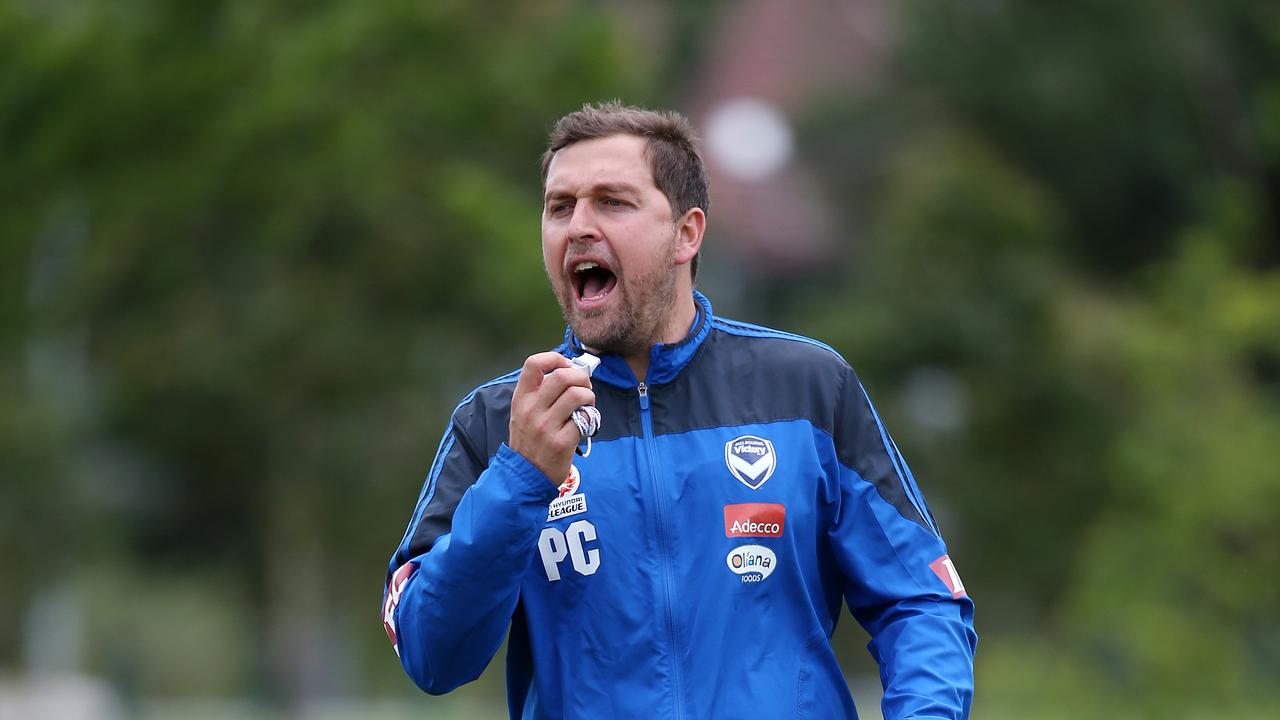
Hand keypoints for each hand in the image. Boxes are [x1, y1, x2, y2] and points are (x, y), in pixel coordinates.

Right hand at [509, 352, 594, 484]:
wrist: (524, 475)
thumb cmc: (528, 441)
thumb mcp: (522, 413)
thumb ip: (539, 393)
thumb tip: (568, 371)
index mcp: (521, 399)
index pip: (533, 364)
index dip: (555, 358)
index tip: (566, 366)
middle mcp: (531, 410)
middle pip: (562, 376)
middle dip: (581, 377)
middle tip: (584, 387)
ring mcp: (545, 426)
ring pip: (577, 394)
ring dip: (589, 396)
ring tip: (587, 404)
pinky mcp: (561, 442)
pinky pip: (584, 418)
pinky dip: (590, 417)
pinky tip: (585, 422)